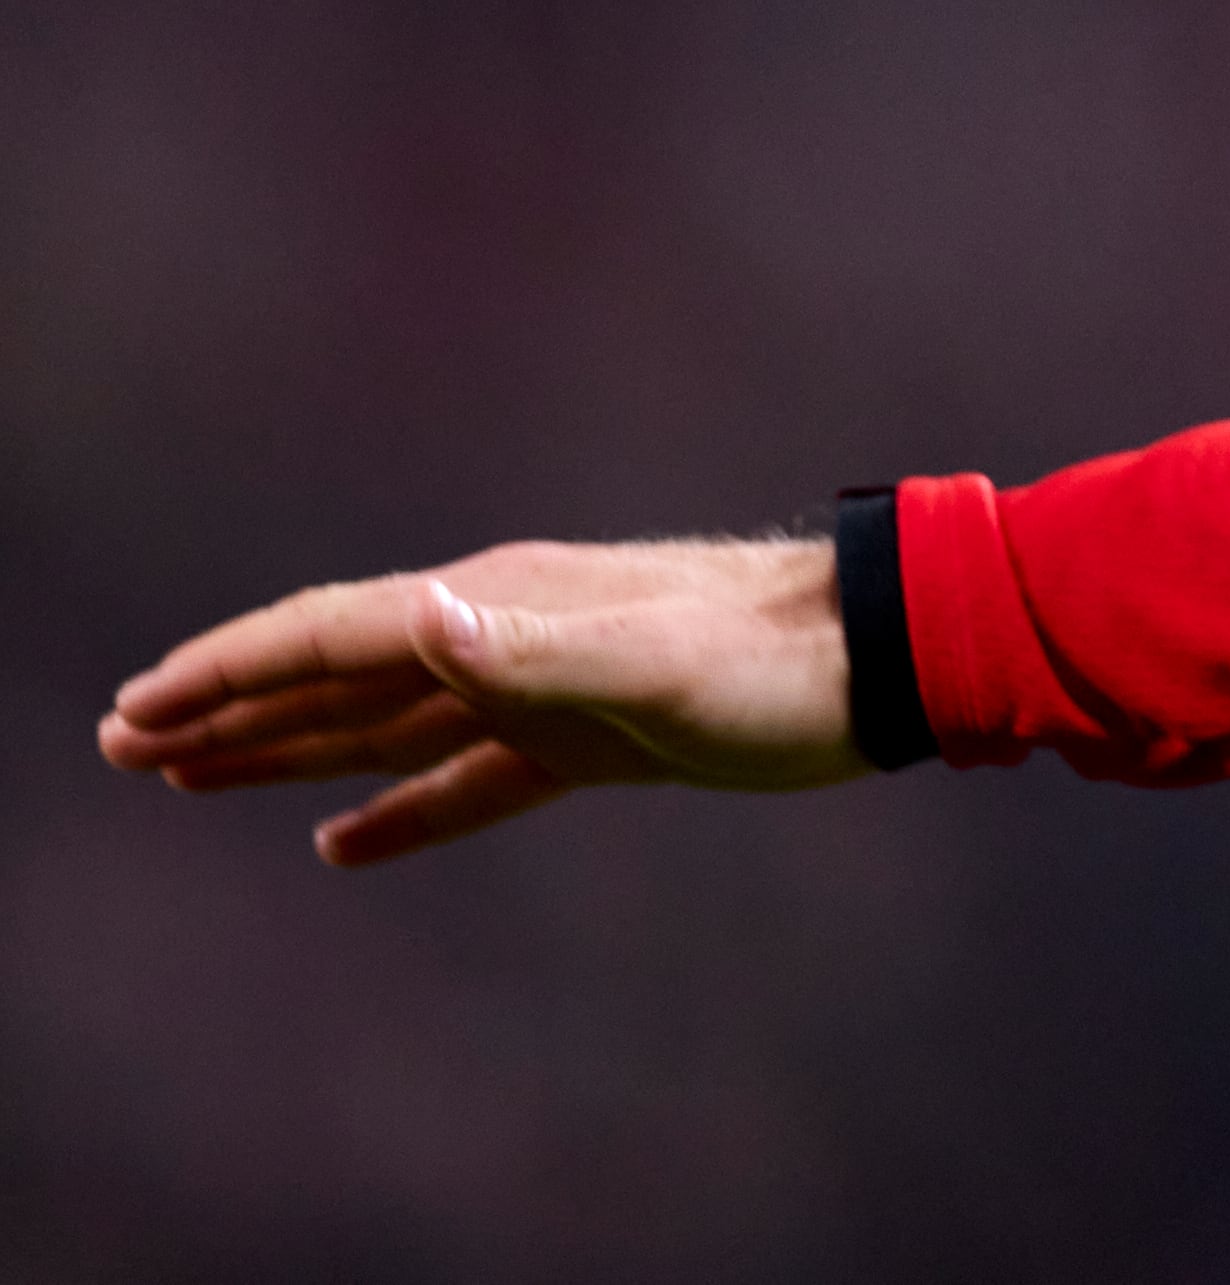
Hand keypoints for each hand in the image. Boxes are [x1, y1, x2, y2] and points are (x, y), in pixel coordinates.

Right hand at [98, 535, 864, 865]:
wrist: (887, 657)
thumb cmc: (780, 659)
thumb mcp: (656, 662)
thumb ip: (536, 645)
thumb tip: (418, 617)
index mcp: (502, 607)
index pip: (331, 635)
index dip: (229, 671)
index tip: (137, 710)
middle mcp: (510, 635)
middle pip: (336, 676)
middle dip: (228, 709)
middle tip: (120, 744)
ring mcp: (549, 687)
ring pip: (386, 726)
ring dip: (288, 752)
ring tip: (190, 781)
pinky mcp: (594, 740)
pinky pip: (466, 778)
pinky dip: (399, 811)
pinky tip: (342, 844)